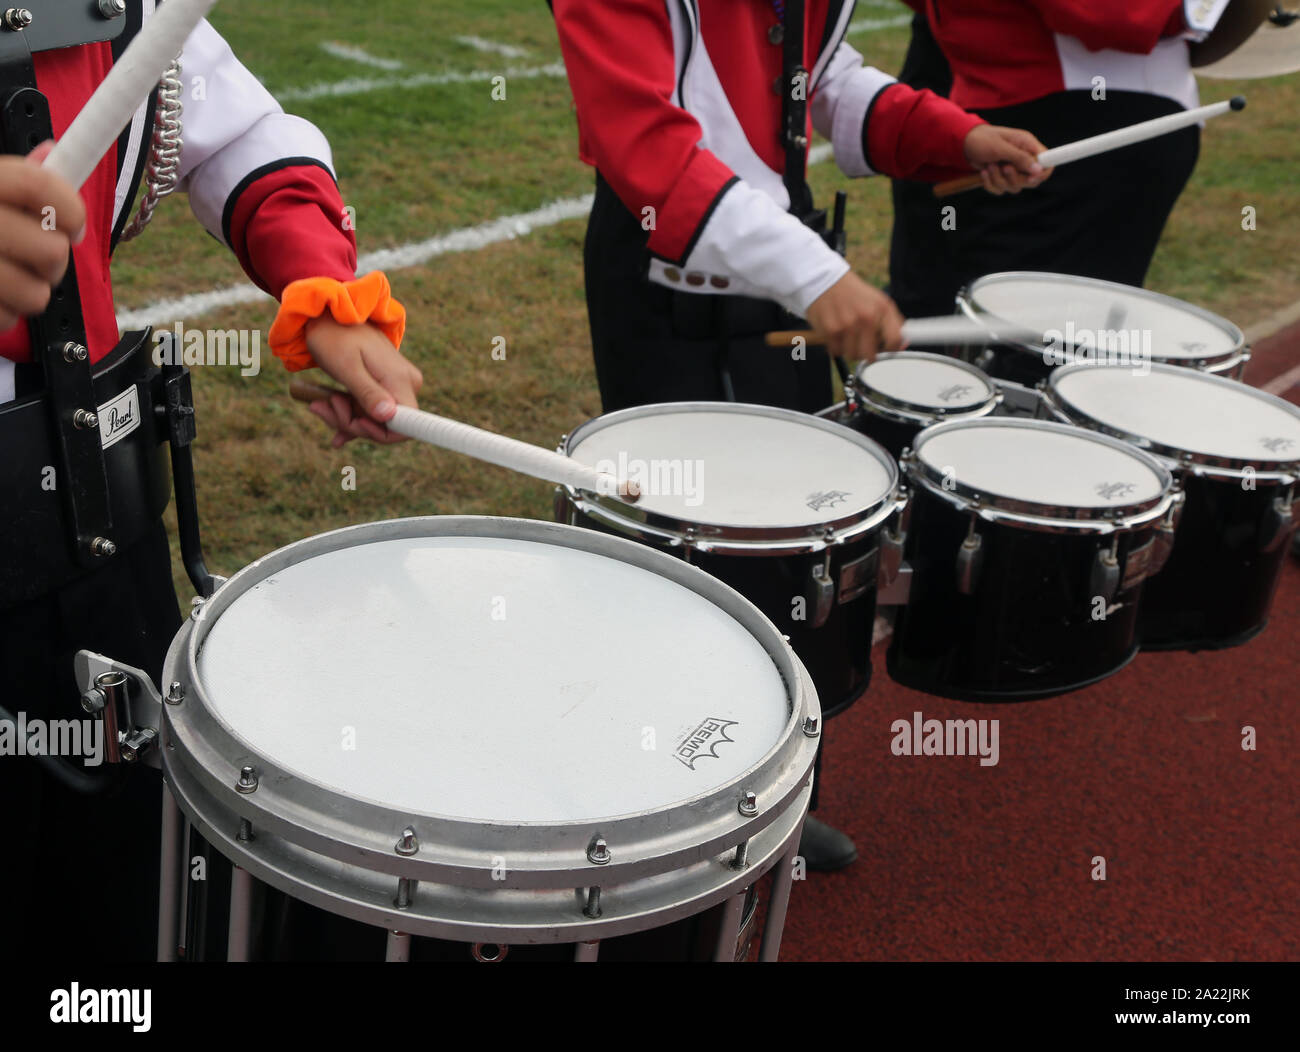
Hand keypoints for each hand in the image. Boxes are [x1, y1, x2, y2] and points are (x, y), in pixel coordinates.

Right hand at [0, 141, 86, 329]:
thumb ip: (15, 176)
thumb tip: (51, 153)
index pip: (39, 185)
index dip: (71, 208)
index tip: (74, 227)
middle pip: (51, 250)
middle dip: (54, 260)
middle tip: (38, 257)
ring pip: (36, 294)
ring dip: (31, 291)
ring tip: (11, 278)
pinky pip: (7, 319)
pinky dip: (5, 313)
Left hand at [302, 316, 422, 446]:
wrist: (330, 315)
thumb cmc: (334, 336)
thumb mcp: (346, 367)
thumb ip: (368, 393)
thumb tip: (388, 416)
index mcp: (401, 380)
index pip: (405, 427)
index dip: (378, 435)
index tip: (352, 424)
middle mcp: (407, 384)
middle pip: (386, 425)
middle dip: (351, 423)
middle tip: (321, 407)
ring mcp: (398, 384)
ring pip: (375, 419)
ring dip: (344, 418)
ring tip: (318, 404)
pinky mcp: (387, 385)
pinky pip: (371, 409)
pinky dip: (348, 413)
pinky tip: (326, 411)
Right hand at [804, 271, 905, 361]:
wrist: (828, 281)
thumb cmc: (855, 294)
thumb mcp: (880, 302)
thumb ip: (894, 323)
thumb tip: (903, 344)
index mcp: (882, 309)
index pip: (894, 340)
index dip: (891, 349)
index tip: (886, 348)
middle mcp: (866, 317)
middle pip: (871, 355)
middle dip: (867, 353)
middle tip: (863, 344)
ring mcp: (848, 325)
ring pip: (853, 356)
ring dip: (851, 350)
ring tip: (849, 335)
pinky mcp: (831, 330)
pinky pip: (837, 351)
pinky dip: (837, 346)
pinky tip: (838, 332)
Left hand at [962, 125, 1052, 194]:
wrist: (964, 144)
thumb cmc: (983, 140)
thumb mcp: (1000, 147)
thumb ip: (1020, 158)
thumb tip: (1038, 169)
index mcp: (1028, 146)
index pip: (1047, 162)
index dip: (1042, 173)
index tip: (1030, 178)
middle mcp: (1023, 158)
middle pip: (1031, 180)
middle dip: (1015, 178)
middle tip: (1004, 168)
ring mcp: (1012, 169)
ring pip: (1014, 187)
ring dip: (999, 180)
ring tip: (989, 166)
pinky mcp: (1001, 178)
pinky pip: (1001, 189)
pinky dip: (991, 184)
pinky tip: (983, 172)